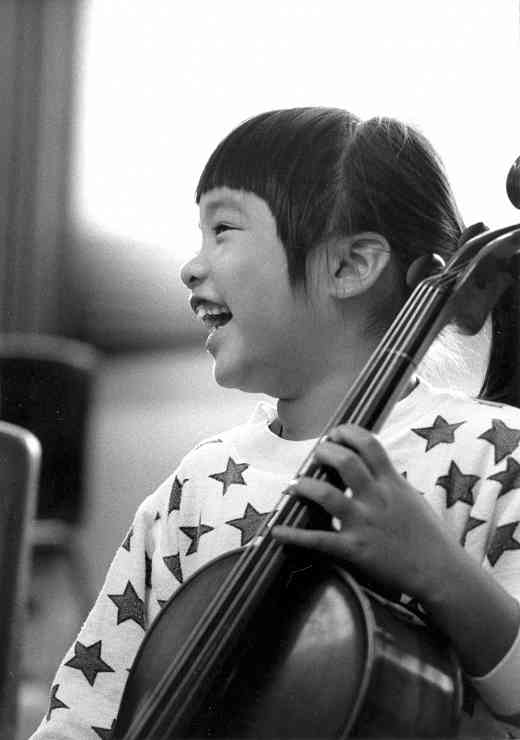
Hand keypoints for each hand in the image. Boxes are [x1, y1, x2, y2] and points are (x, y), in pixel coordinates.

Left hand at [272, 423, 458, 601]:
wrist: (440, 572)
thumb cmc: (429, 536)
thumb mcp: (412, 499)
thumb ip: (390, 482)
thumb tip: (372, 468)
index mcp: (392, 483)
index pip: (369, 444)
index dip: (348, 432)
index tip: (336, 432)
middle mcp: (376, 498)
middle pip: (345, 461)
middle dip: (324, 452)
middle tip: (316, 454)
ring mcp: (363, 523)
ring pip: (325, 494)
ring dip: (304, 486)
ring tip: (295, 485)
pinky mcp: (355, 549)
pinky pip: (319, 539)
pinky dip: (294, 536)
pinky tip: (277, 532)